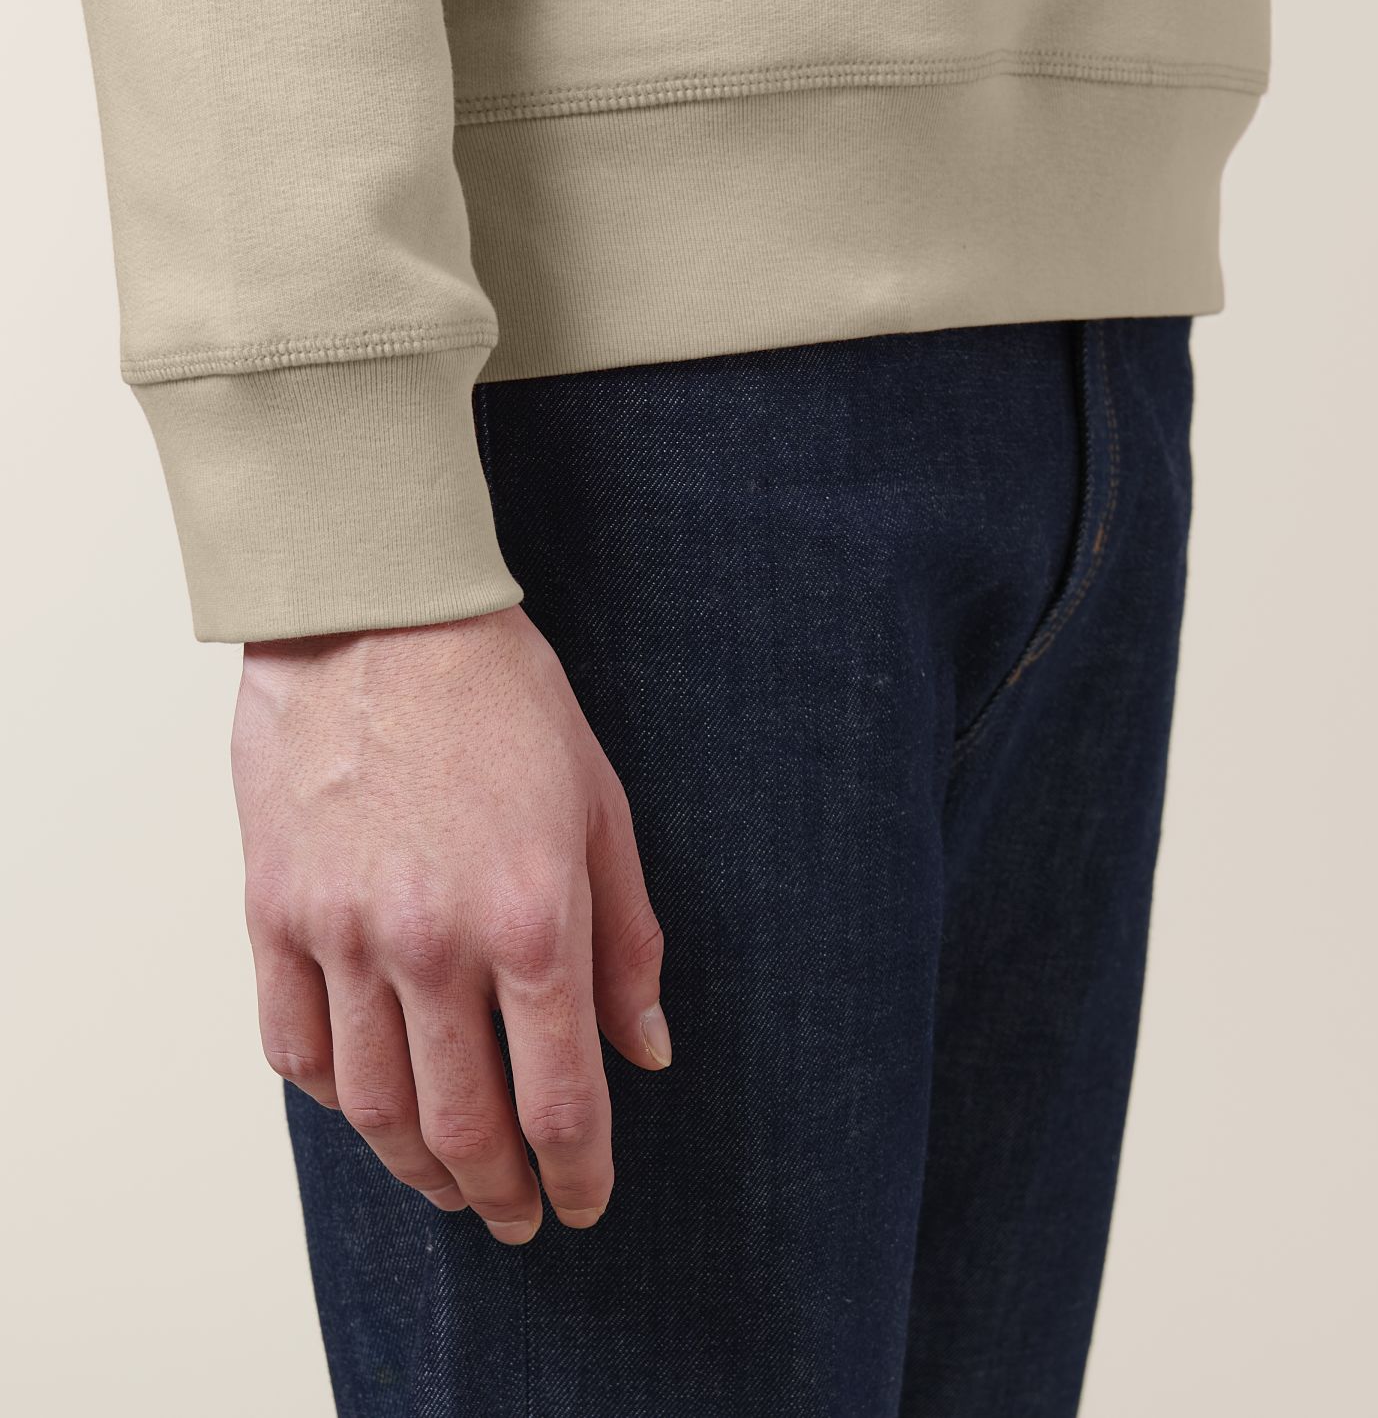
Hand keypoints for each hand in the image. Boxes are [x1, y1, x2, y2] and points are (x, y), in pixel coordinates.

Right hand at [230, 604, 669, 1243]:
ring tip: (449, 1186)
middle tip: (519, 1219)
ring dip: (417, 1169)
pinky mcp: (274, 911)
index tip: (586, 1202)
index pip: (560, 1099)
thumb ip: (629, 940)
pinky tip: (366, 1107)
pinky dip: (332, 1099)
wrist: (380, 613)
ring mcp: (343, 931)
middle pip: (463, 1126)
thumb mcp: (602, 807)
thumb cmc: (506, 699)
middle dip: (500, 1194)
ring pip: (371, 1107)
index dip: (579, 1173)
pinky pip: (294, 1046)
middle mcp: (434, 943)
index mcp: (533, 918)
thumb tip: (647, 1050)